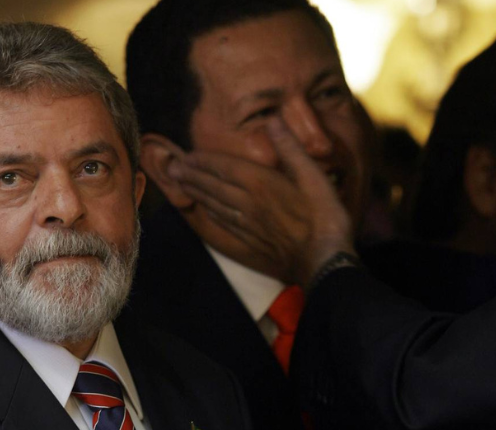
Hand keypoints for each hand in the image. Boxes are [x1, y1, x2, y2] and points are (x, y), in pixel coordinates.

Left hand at [168, 118, 354, 285]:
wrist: (323, 261)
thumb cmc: (323, 216)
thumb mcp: (313, 175)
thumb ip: (290, 148)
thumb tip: (274, 120)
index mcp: (260, 183)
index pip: (224, 167)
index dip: (203, 160)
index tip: (185, 155)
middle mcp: (247, 203)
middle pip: (213, 186)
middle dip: (191, 175)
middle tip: (172, 168)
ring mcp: (248, 224)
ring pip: (215, 205)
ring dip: (196, 193)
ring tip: (181, 185)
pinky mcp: (251, 241)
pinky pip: (224, 224)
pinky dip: (211, 215)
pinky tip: (207, 212)